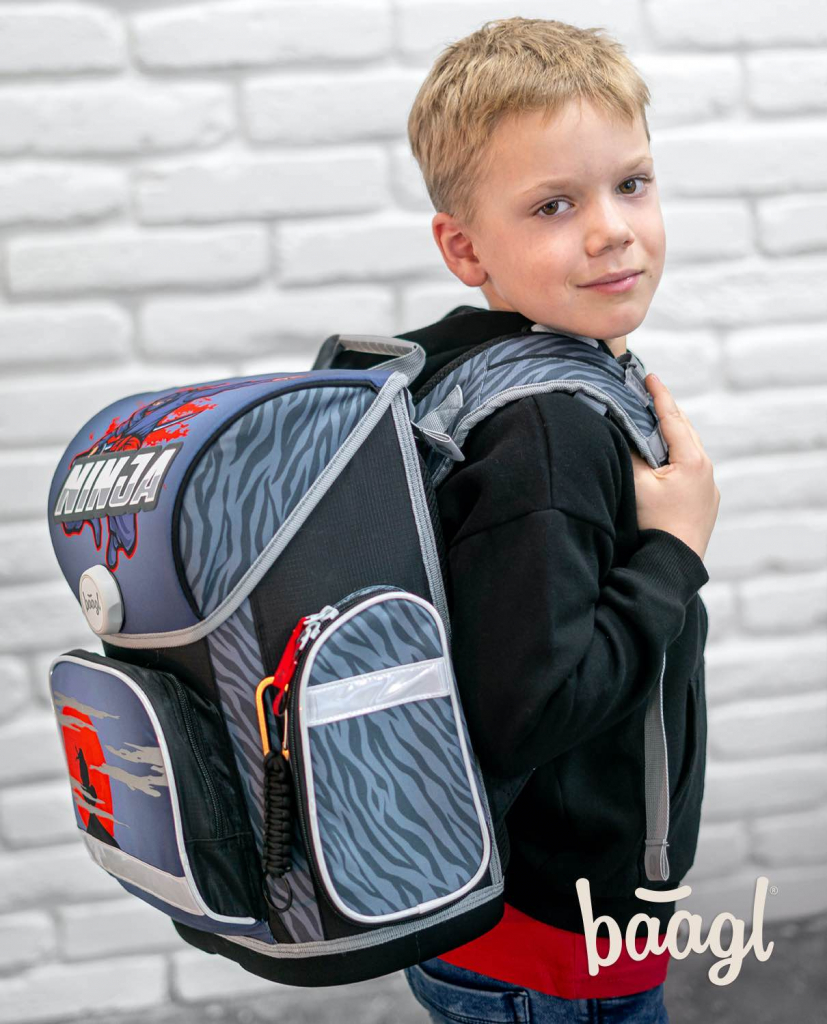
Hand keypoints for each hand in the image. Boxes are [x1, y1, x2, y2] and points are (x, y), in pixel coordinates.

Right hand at [629, 375, 720, 561]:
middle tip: (651, 394)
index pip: (672, 417)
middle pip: (685, 430)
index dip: (659, 395)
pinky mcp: (707, 503)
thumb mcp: (636, 483)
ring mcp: (709, 487)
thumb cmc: (654, 524)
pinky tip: (666, 461)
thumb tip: (620, 429)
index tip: (649, 376)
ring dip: (674, 434)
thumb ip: (629, 452)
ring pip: (690, 450)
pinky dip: (678, 456)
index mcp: (691, 459)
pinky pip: (692, 469)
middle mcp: (706, 469)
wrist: (673, 564)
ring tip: (657, 423)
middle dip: (668, 411)